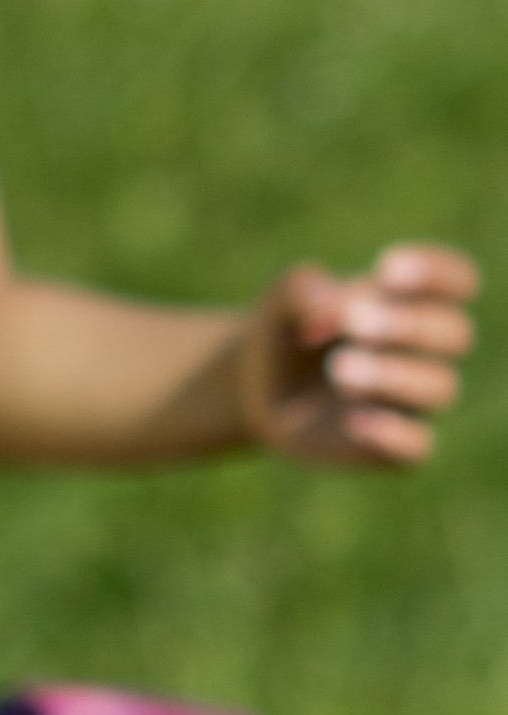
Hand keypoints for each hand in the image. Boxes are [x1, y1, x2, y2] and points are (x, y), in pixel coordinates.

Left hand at [245, 243, 476, 467]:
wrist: (256, 388)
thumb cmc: (286, 332)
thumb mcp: (279, 302)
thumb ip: (299, 290)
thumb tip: (324, 296)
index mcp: (412, 302)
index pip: (456, 280)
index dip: (435, 272)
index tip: (387, 268)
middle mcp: (426, 352)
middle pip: (454, 333)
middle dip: (408, 324)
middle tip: (354, 322)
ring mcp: (413, 400)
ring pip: (440, 387)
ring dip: (393, 374)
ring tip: (340, 368)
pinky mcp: (393, 446)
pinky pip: (418, 446)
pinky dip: (394, 434)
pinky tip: (356, 420)